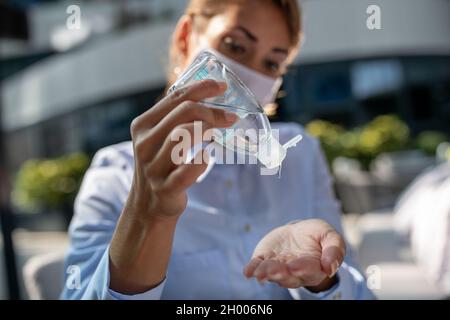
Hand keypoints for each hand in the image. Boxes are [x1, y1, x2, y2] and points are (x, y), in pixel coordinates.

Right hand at [128, 79, 236, 220]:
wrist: (148, 206)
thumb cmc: (162, 165)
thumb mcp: (160, 138)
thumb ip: (177, 118)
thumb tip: (211, 95)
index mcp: (143, 125)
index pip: (174, 97)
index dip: (201, 88)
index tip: (222, 86)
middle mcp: (144, 143)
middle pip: (182, 113)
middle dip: (211, 111)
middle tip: (230, 117)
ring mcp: (153, 167)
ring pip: (182, 136)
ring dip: (206, 130)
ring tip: (217, 134)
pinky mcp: (165, 188)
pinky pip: (189, 170)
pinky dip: (202, 161)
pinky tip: (206, 158)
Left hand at [243, 219, 345, 291]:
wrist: (297, 231)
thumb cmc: (316, 235)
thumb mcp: (329, 236)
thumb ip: (334, 250)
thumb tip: (330, 268)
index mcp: (314, 267)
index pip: (309, 270)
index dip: (302, 268)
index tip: (296, 266)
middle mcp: (295, 272)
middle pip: (288, 276)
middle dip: (281, 273)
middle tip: (276, 271)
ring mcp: (278, 267)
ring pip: (272, 274)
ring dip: (266, 274)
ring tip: (260, 274)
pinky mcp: (264, 260)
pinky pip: (257, 267)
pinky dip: (252, 270)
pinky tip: (248, 272)